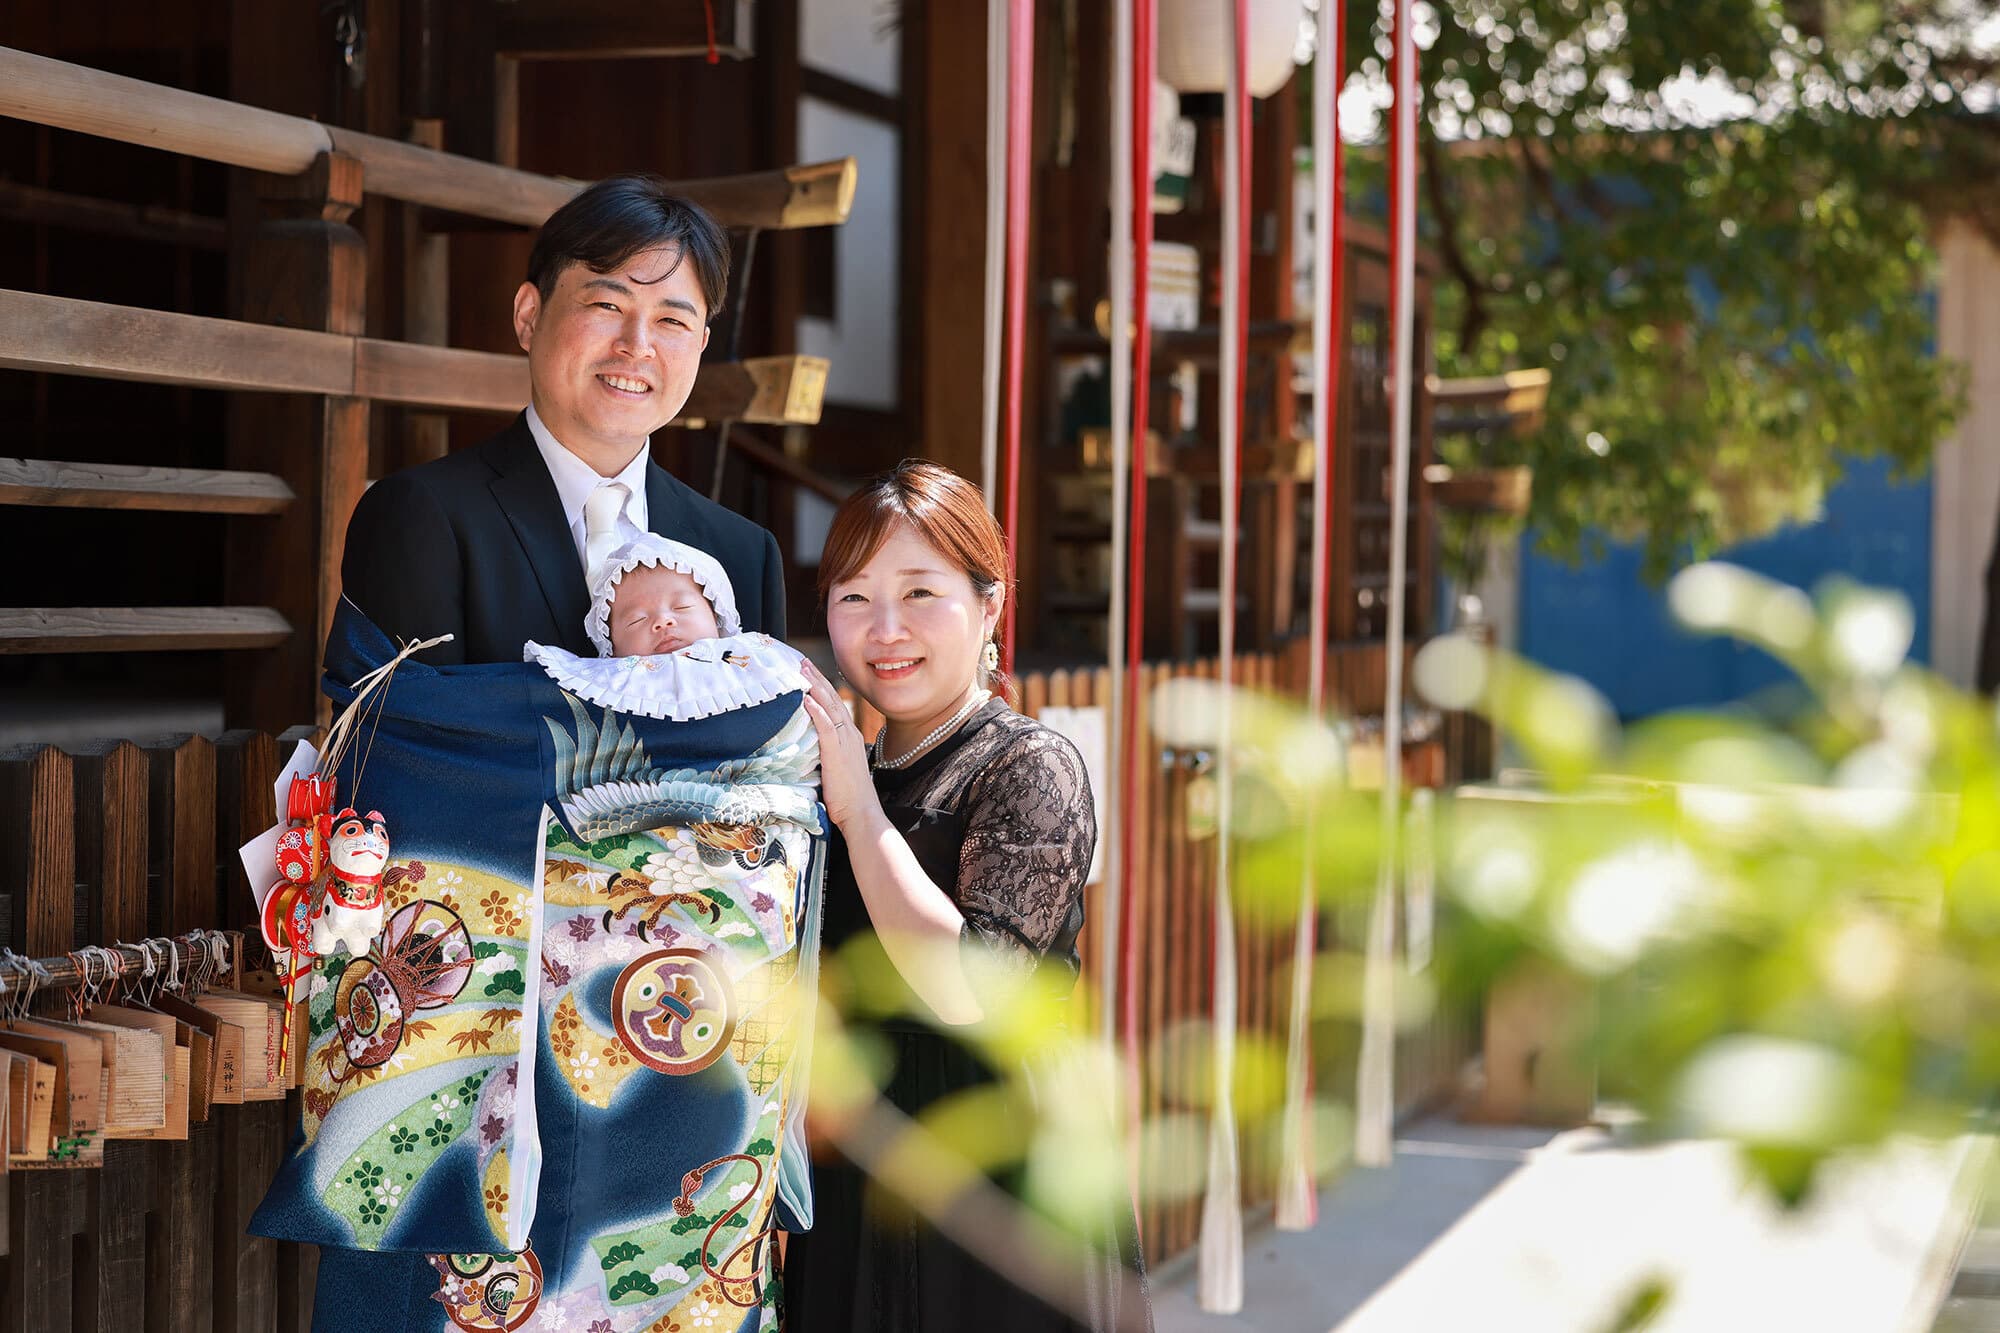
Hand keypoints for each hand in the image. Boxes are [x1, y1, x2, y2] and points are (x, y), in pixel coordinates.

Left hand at [798, 661, 878, 831]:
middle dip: (816, 678)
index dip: (821, 687)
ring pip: (829, 707)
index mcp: (850, 737)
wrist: (862, 814)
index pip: (834, 705)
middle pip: (832, 699)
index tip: (808, 672)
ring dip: (814, 687)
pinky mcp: (837, 753)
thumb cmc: (848, 798)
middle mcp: (850, 734)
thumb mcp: (837, 769)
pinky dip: (817, 711)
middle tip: (801, 661)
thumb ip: (827, 754)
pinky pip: (826, 726)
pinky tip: (807, 698)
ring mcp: (845, 742)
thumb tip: (809, 748)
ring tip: (801, 670)